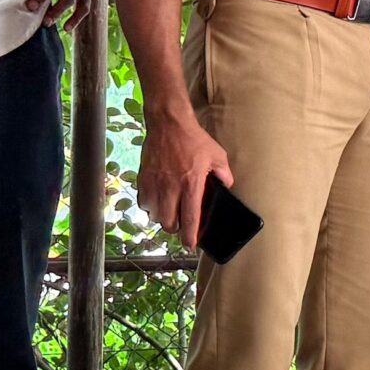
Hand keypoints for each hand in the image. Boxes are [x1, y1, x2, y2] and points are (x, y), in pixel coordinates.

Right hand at [137, 110, 232, 242]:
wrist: (168, 123)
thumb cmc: (194, 139)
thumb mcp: (217, 156)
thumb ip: (224, 174)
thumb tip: (227, 187)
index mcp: (191, 184)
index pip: (190, 218)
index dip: (190, 236)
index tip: (190, 246)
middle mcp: (170, 187)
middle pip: (168, 222)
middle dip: (175, 228)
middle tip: (182, 223)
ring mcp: (154, 184)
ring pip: (154, 215)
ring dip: (163, 217)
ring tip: (171, 211)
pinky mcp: (143, 178)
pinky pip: (143, 202)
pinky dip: (150, 206)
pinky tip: (159, 200)